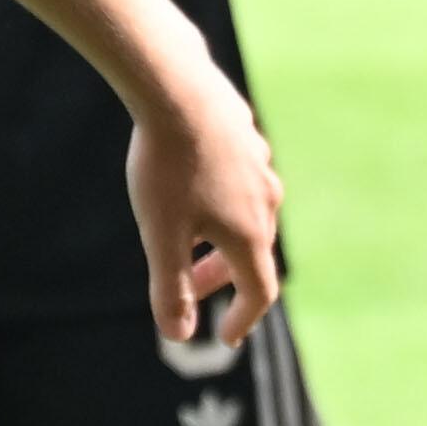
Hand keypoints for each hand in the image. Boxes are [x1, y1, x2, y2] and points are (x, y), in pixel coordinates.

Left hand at [127, 68, 288, 355]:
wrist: (177, 89)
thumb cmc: (167, 167)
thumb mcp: (161, 237)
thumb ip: (170, 290)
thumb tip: (179, 335)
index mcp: (249, 233)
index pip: (260, 291)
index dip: (243, 319)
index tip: (224, 336)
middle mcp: (265, 201)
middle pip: (252, 253)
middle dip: (220, 277)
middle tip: (189, 288)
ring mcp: (260, 166)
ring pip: (247, 214)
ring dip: (220, 237)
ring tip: (186, 235)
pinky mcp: (247, 137)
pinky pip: (240, 180)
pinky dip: (220, 198)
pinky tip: (193, 184)